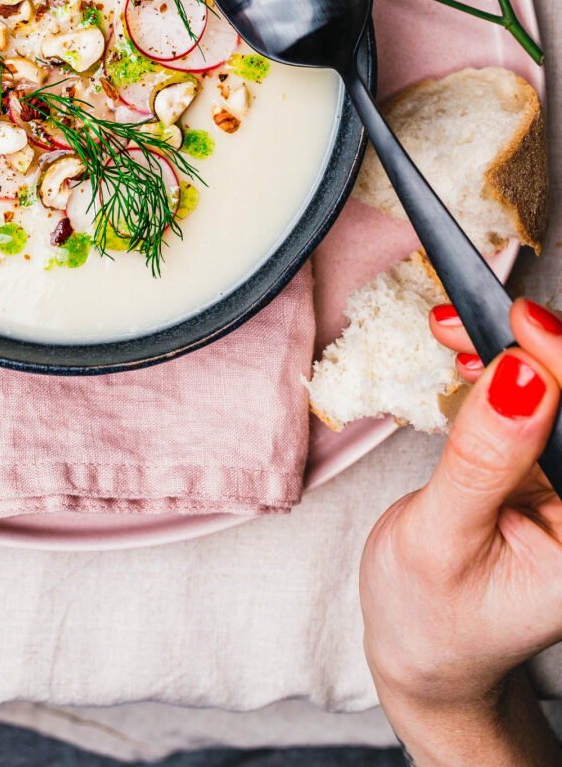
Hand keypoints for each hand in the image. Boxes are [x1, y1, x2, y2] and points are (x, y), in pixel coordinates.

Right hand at [360, 299, 561, 766]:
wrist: (425, 652)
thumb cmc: (431, 619)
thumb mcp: (442, 540)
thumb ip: (484, 459)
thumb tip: (520, 375)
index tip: (518, 322)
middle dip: (536, 345)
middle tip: (466, 322)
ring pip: (557, 390)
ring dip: (516, 347)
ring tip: (453, 332)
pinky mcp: (550, 468)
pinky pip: (538, 400)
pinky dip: (503, 367)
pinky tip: (469, 357)